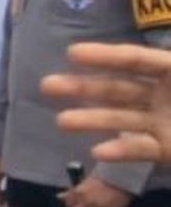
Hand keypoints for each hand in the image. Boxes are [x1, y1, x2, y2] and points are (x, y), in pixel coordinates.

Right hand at [41, 42, 170, 163]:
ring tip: (62, 122)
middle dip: (82, 87)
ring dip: (91, 120)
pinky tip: (98, 152)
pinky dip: (121, 151)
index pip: (135, 60)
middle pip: (117, 89)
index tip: (72, 53)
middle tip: (47, 86)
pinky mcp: (166, 150)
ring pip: (121, 119)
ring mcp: (161, 123)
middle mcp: (162, 94)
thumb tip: (154, 54)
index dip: (105, 56)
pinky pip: (141, 149)